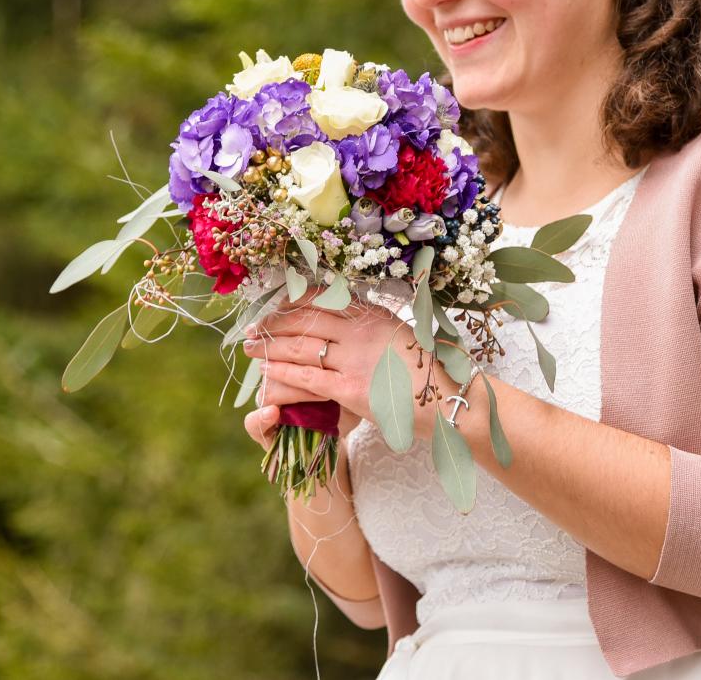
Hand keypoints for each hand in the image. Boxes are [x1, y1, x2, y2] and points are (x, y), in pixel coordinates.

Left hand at [242, 287, 435, 439]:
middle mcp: (361, 331)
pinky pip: (307, 379)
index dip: (292, 301)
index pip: (323, 299)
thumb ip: (373, 326)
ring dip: (269, 348)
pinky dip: (283, 374)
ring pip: (300, 348)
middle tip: (253, 329)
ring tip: (250, 349)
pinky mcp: (351, 390)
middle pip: (304, 320)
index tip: (275, 305)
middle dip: (273, 324)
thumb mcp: (401, 335)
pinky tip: (266, 374)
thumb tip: (350, 316)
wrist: (451, 401)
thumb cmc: (430, 372)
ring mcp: (355, 360)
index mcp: (373, 314)